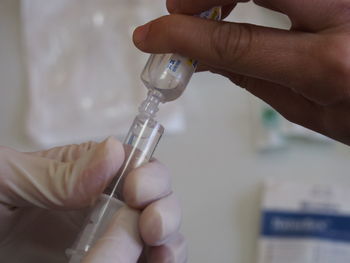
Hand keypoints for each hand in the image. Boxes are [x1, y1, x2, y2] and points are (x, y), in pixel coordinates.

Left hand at [0, 138, 185, 261]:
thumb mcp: (10, 179)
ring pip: (159, 233)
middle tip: (151, 224)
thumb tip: (112, 153)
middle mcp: (106, 203)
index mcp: (88, 173)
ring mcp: (109, 236)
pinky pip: (144, 260)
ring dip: (169, 239)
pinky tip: (158, 261)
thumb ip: (61, 173)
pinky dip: (161, 261)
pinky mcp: (110, 260)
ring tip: (158, 247)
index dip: (147, 175)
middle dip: (164, 208)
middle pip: (156, 198)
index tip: (136, 190)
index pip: (136, 164)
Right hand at [133, 0, 349, 144]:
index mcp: (325, 65)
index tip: (151, 36)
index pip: (236, 43)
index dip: (183, 37)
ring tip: (208, 7)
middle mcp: (339, 14)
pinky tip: (240, 1)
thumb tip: (202, 57)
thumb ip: (251, 78)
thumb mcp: (303, 109)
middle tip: (179, 10)